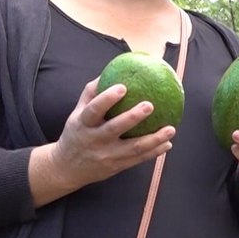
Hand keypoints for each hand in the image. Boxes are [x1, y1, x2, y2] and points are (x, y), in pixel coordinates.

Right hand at [47, 79, 177, 192]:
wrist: (67, 168)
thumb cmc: (77, 133)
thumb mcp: (77, 113)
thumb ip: (92, 93)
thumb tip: (111, 69)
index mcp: (83, 124)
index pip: (94, 110)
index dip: (106, 99)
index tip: (122, 87)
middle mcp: (94, 140)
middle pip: (114, 128)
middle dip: (132, 117)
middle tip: (150, 105)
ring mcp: (106, 155)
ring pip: (132, 148)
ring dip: (154, 139)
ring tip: (171, 129)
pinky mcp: (116, 166)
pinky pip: (138, 159)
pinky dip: (154, 152)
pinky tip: (168, 144)